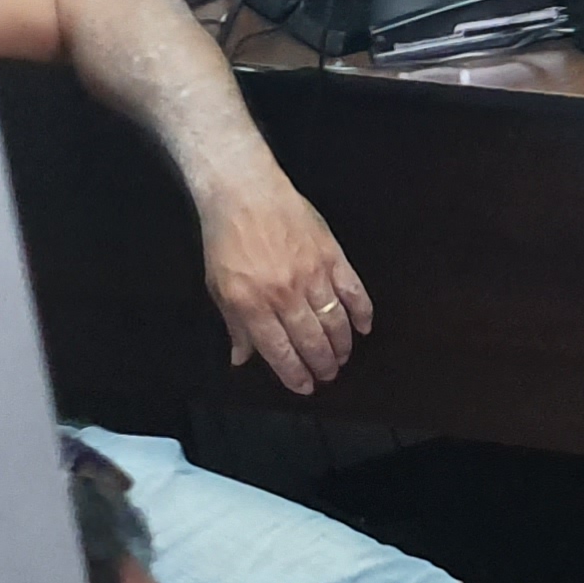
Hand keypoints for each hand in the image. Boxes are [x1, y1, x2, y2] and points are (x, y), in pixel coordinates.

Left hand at [196, 178, 372, 395]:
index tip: (305, 387)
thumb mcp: (219, 287)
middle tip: (329, 376)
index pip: (279, 350)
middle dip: (322, 364)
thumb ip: (235, 325)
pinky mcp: (332, 257)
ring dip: (342, 345)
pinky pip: (354, 291)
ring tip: (344, 358)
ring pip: (334, 321)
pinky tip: (363, 327)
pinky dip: (362, 312)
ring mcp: (312, 275)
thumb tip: (243, 359)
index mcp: (252, 304)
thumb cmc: (227, 241)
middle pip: (311, 340)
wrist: (246, 195)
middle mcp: (284, 295)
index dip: (294, 373)